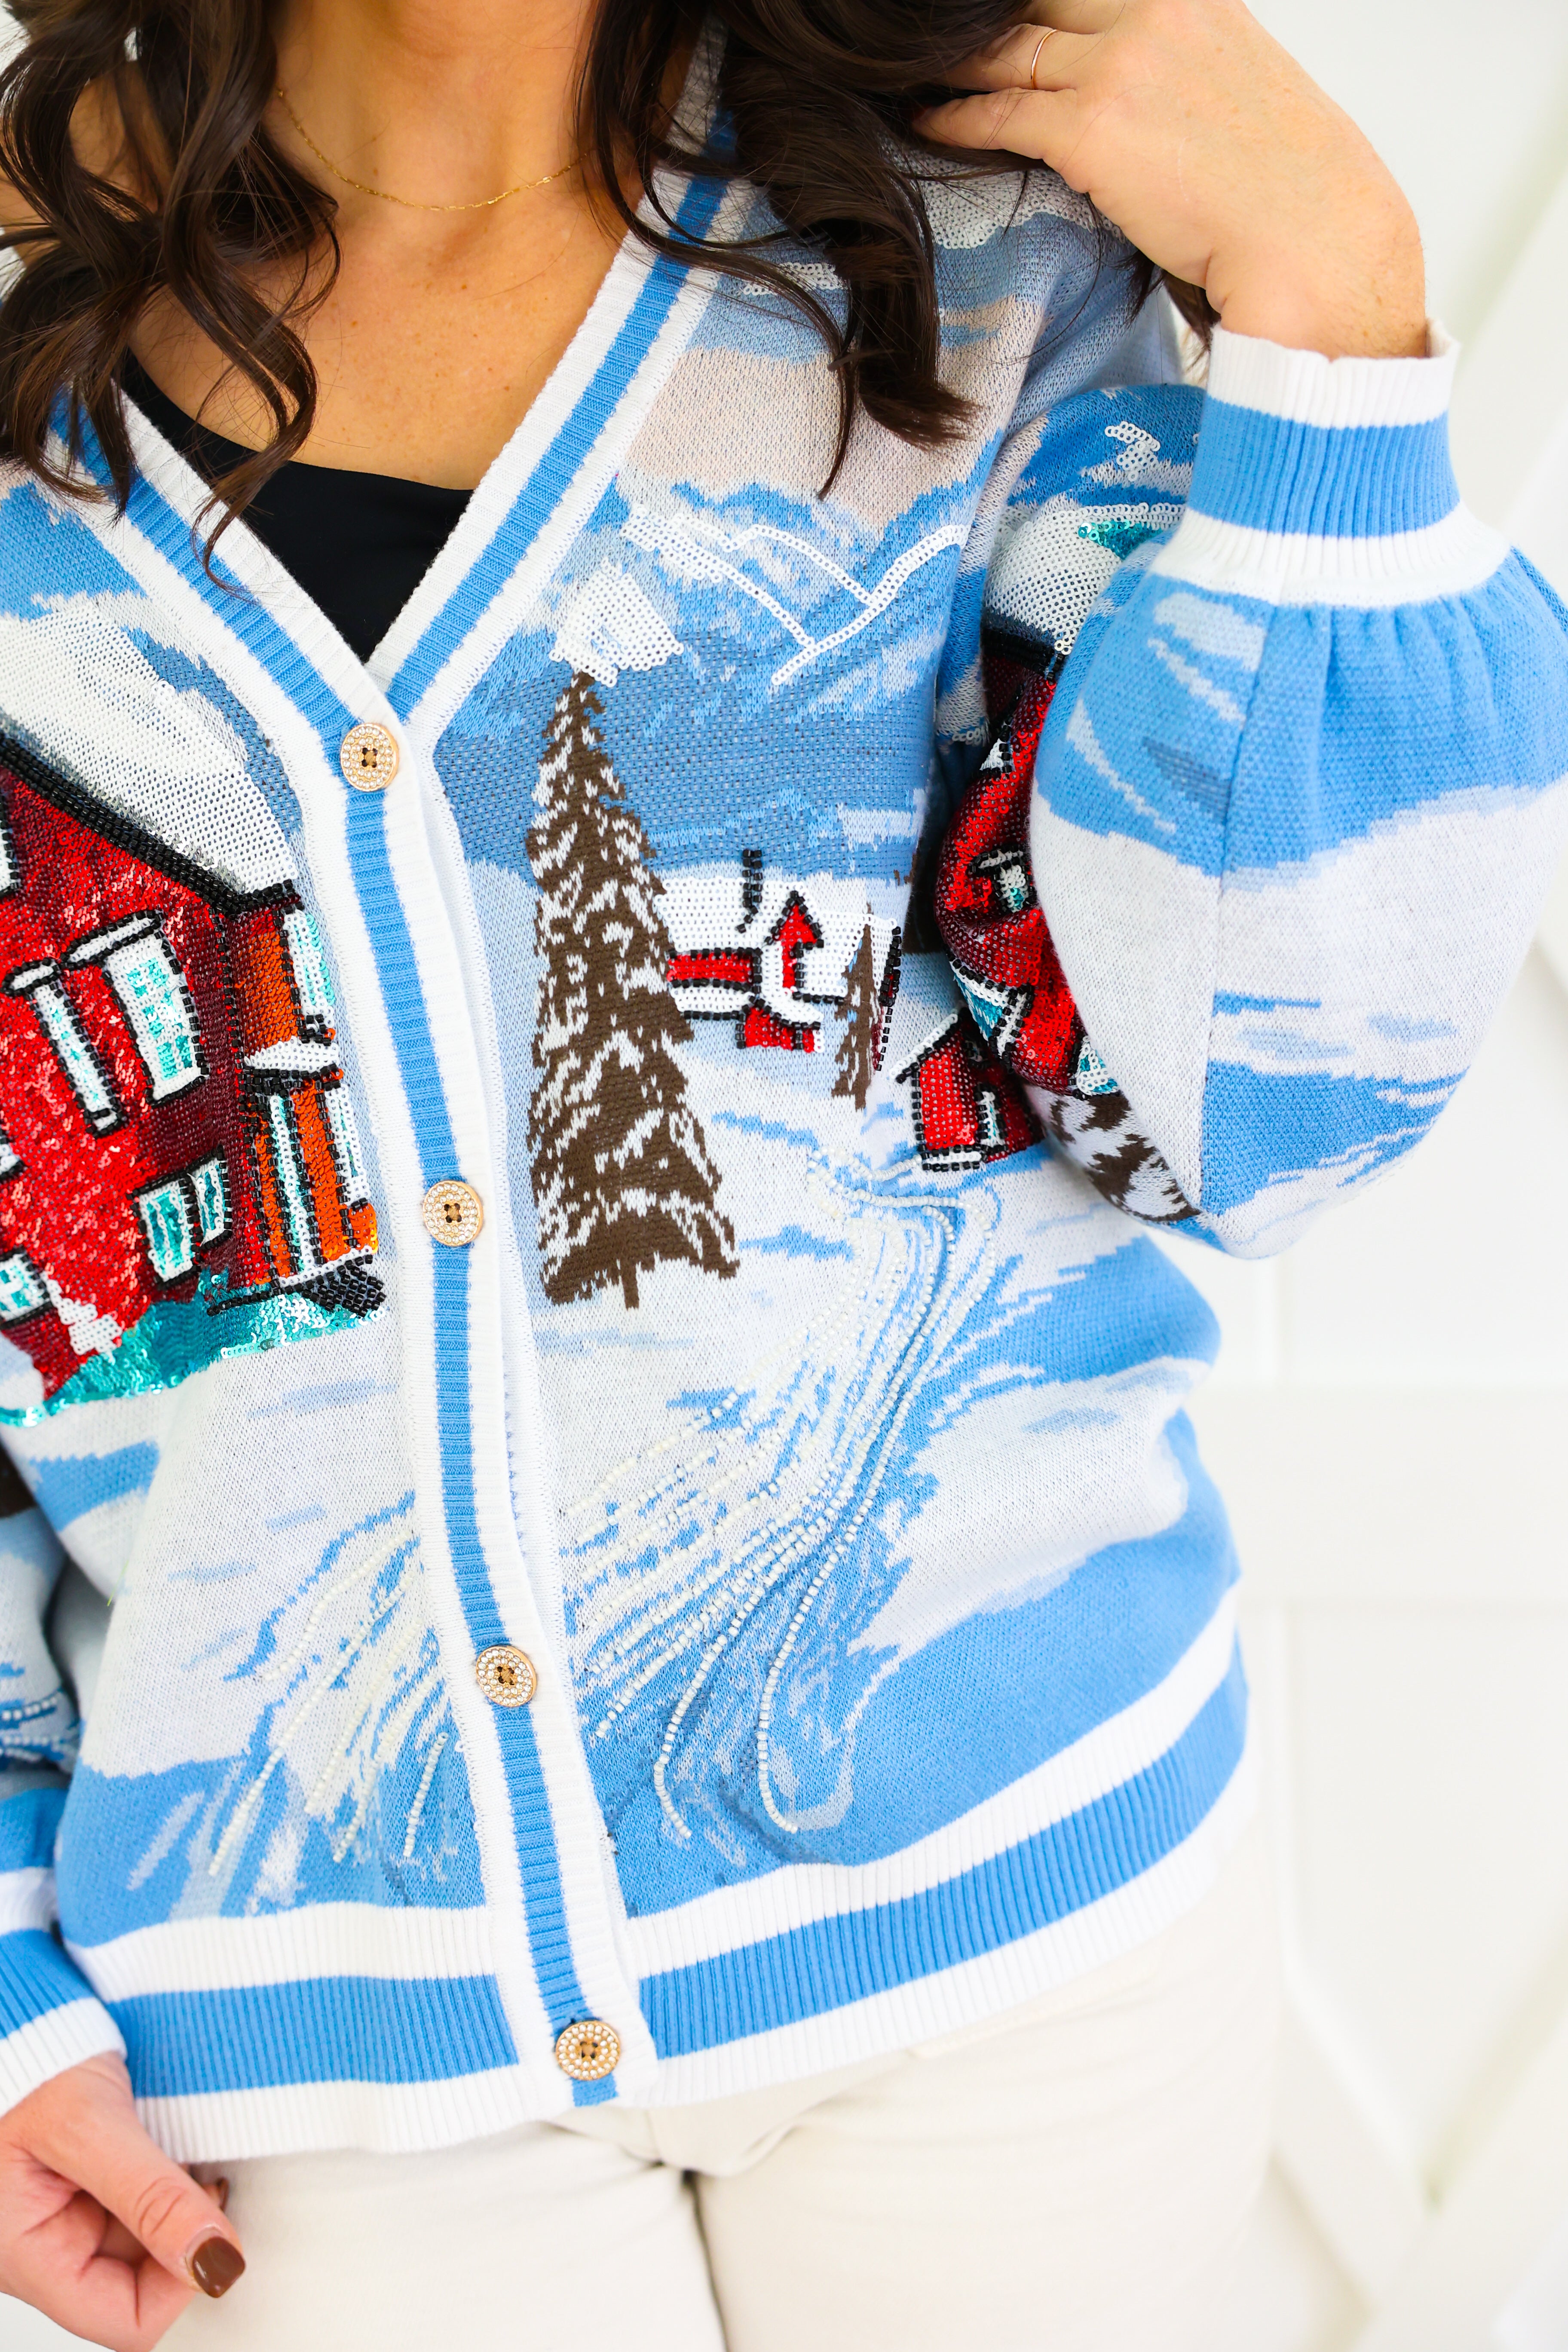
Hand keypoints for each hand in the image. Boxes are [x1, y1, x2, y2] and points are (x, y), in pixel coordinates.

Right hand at [0, 2053, 245, 2349]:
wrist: (11, 2014)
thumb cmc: (20, 2062)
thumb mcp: (86, 2125)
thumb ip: (149, 2195)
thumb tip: (216, 2259)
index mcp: (27, 2256)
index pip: (127, 2321)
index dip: (183, 2283)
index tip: (217, 2225)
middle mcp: (46, 2248)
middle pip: (143, 2281)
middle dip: (184, 2233)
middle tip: (209, 2174)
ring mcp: (67, 2218)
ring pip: (149, 2240)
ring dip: (180, 2201)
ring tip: (184, 2147)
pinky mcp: (86, 2187)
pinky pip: (142, 2202)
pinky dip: (168, 2177)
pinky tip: (173, 2140)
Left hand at [915, 0, 1425, 359]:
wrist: (1315, 239)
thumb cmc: (1285, 187)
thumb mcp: (1238, 88)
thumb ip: (1182, 67)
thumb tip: (1144, 93)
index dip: (1034, 4)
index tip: (999, 17)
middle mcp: (1154, 12)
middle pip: (1038, 2)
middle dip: (986, 19)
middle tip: (932, 34)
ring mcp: (1120, 65)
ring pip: (1007, 48)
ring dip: (954, 62)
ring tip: (913, 71)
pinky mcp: (1092, 128)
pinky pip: (999, 111)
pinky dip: (953, 115)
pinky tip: (924, 118)